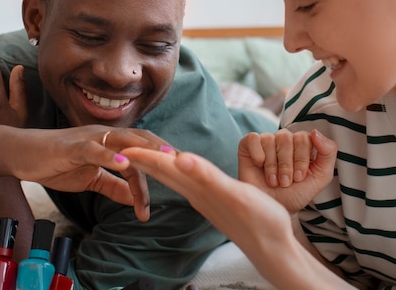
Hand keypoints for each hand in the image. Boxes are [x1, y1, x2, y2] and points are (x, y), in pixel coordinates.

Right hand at [8, 126, 174, 221]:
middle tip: (184, 164)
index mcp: (110, 143)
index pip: (141, 154)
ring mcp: (89, 139)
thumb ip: (113, 186)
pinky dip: (110, 155)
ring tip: (164, 158)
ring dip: (145, 149)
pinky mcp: (72, 146)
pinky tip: (124, 162)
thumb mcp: (90, 178)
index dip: (157, 168)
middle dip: (163, 150)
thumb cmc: (55, 162)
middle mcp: (104, 135)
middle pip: (141, 139)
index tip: (173, 183)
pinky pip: (94, 149)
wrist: (21, 155)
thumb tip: (136, 198)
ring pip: (123, 139)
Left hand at [119, 147, 301, 286]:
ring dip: (158, 166)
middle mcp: (198, 194)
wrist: (274, 250)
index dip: (144, 155)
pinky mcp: (217, 204)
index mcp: (199, 188)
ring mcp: (207, 200)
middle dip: (144, 159)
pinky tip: (182, 174)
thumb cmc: (260, 222)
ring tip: (143, 157)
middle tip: (122, 147)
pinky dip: (179, 175)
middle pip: (165, 173)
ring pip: (175, 179)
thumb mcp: (234, 195)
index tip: (121, 145)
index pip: (165, 167)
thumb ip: (207, 177)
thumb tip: (180, 158)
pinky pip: (189, 185)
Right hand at [238, 129, 336, 212]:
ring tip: (273, 181)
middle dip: (287, 165)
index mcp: (302, 143)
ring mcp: (265, 140)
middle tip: (285, 182)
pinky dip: (258, 155)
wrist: (274, 208)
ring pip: (270, 140)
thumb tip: (316, 132)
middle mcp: (284, 139)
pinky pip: (253, 139)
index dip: (301, 160)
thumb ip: (328, 153)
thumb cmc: (296, 193)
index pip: (304, 138)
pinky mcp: (248, 144)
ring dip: (272, 166)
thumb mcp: (320, 177)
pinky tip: (259, 166)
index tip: (299, 178)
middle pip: (287, 138)